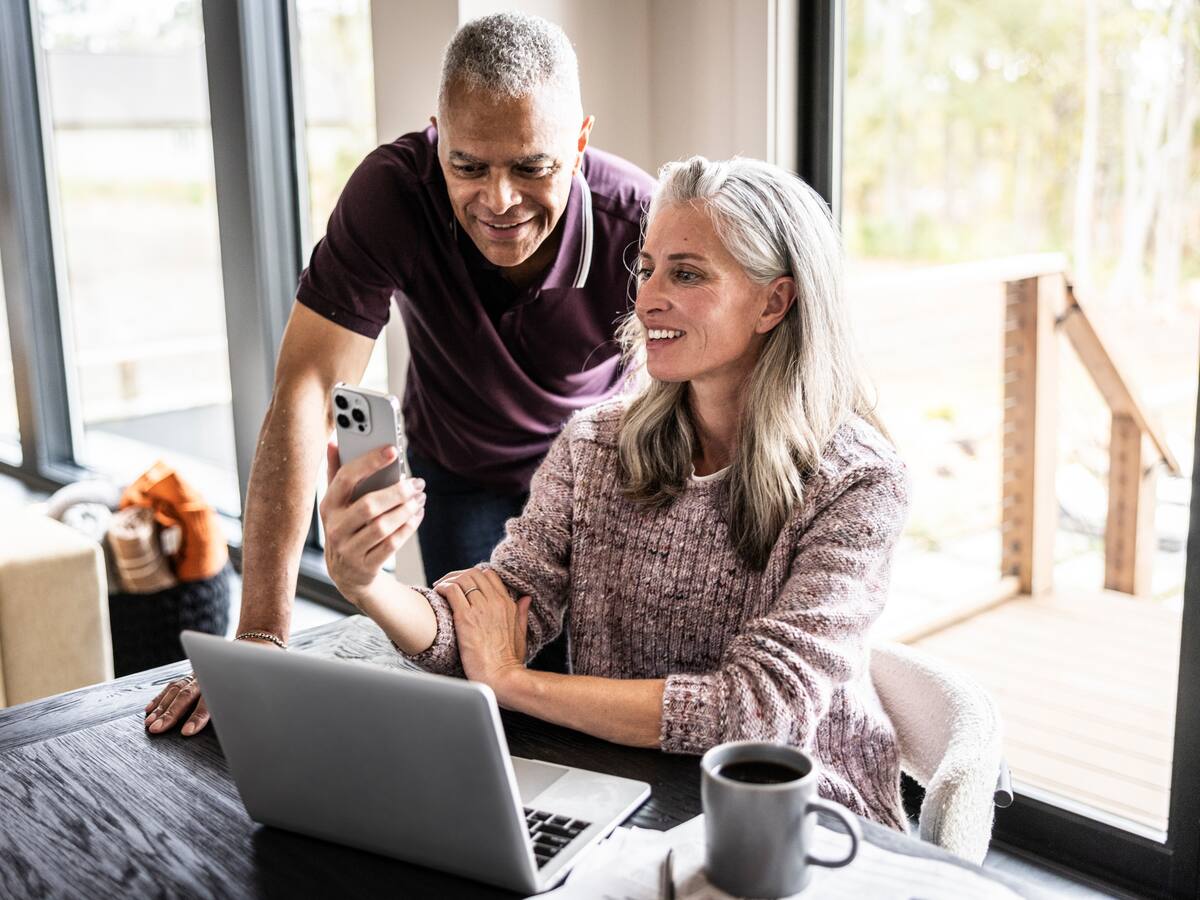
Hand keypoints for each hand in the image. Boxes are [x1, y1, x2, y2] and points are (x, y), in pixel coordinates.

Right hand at [143, 638, 283, 735]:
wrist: (255, 648)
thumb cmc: (257, 673)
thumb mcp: (259, 686)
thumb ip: (249, 703)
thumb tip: (250, 724)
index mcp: (226, 680)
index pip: (210, 701)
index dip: (198, 718)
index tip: (187, 732)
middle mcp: (209, 676)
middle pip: (187, 696)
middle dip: (171, 714)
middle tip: (157, 729)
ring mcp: (198, 673)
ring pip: (176, 690)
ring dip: (161, 707)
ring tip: (149, 723)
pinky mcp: (192, 674)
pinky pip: (173, 685)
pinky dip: (160, 698)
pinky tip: (149, 709)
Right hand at [320, 440, 425, 604]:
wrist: (346, 572)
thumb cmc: (345, 526)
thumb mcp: (337, 502)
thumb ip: (337, 472)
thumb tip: (335, 442)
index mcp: (328, 505)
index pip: (345, 479)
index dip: (369, 462)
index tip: (393, 450)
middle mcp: (335, 528)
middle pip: (369, 506)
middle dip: (397, 492)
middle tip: (417, 482)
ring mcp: (349, 549)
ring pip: (382, 526)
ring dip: (406, 510)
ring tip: (420, 497)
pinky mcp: (365, 566)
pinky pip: (391, 545)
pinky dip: (408, 528)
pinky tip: (417, 515)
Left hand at [435, 567, 530, 694]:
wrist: (502, 678)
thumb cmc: (509, 662)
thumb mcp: (520, 634)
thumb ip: (521, 614)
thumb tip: (525, 598)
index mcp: (508, 604)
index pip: (489, 575)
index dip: (474, 576)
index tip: (463, 585)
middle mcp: (495, 602)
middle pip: (474, 573)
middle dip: (458, 575)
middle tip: (447, 584)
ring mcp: (481, 608)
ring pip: (462, 578)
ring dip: (448, 580)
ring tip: (440, 588)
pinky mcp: (466, 618)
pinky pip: (452, 591)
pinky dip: (443, 588)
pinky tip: (438, 594)